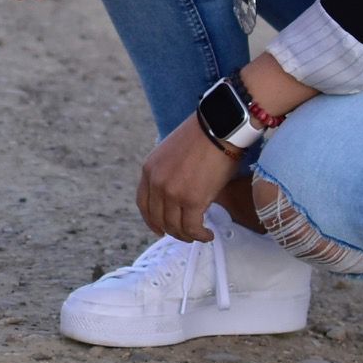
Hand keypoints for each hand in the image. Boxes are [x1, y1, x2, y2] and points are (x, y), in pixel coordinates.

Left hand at [137, 115, 239, 242]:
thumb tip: (177, 194)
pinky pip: (192, 227)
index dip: (151, 221)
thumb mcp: (172, 154)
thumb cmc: (203, 137)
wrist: (219, 127)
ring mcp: (172, 193)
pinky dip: (200, 235)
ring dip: (187, 235)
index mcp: (149, 169)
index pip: (143, 204)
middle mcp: (156, 183)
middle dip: (172, 230)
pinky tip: (208, 234)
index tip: (160, 229)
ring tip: (200, 234)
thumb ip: (168, 174)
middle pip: (158, 218)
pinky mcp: (192, 200)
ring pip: (175, 227)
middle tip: (185, 234)